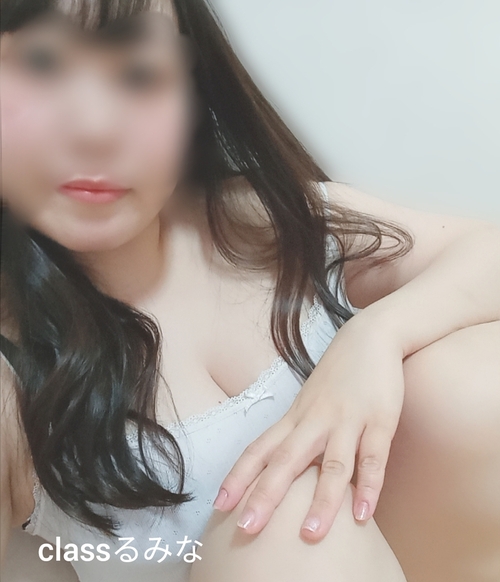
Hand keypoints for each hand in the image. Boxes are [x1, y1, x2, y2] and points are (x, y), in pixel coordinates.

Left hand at [212, 312, 405, 540]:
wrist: (369, 337)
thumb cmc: (336, 375)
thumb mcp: (309, 403)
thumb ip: (297, 434)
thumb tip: (282, 471)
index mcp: (295, 418)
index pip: (260, 449)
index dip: (238, 477)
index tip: (218, 506)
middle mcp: (315, 421)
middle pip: (286, 460)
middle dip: (265, 495)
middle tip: (246, 528)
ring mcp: (347, 420)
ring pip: (333, 464)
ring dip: (321, 500)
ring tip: (309, 534)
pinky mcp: (379, 420)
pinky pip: (374, 457)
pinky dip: (370, 486)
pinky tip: (364, 514)